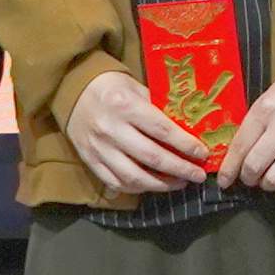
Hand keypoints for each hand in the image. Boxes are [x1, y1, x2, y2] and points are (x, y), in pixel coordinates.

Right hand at [61, 66, 220, 196]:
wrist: (71, 89)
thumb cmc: (111, 86)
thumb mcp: (136, 87)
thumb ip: (158, 108)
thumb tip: (188, 128)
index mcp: (125, 106)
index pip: (162, 130)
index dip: (185, 145)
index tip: (203, 154)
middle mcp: (111, 129)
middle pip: (151, 157)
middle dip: (180, 169)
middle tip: (198, 175)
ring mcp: (98, 148)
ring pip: (134, 177)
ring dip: (161, 185)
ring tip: (179, 183)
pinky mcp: (89, 161)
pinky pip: (116, 182)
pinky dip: (137, 188)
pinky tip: (153, 185)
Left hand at [223, 73, 274, 192]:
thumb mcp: (271, 96)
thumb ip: (255, 121)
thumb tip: (240, 150)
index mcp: (265, 111)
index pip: (240, 147)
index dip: (228, 169)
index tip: (224, 180)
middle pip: (254, 168)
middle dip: (247, 178)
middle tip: (249, 177)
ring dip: (266, 184)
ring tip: (267, 179)